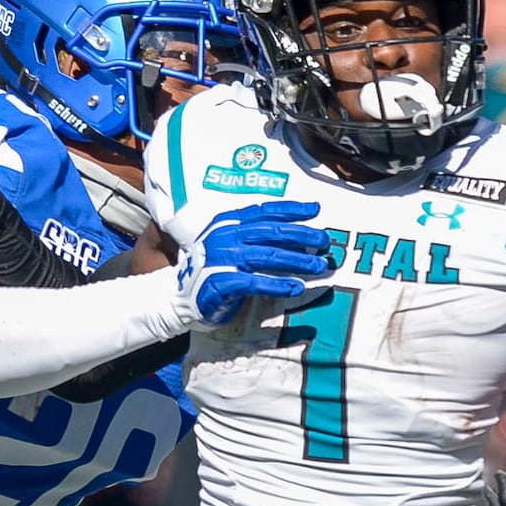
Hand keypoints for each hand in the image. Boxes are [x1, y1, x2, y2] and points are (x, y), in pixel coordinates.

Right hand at [176, 201, 329, 326]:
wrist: (180, 296)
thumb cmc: (212, 268)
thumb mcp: (229, 243)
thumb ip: (253, 235)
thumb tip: (293, 233)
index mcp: (228, 222)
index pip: (264, 211)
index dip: (291, 209)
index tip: (315, 209)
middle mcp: (226, 236)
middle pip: (271, 231)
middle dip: (302, 235)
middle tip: (325, 241)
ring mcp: (224, 258)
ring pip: (269, 256)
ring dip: (298, 261)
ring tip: (319, 266)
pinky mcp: (223, 283)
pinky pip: (257, 282)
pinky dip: (279, 285)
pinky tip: (296, 287)